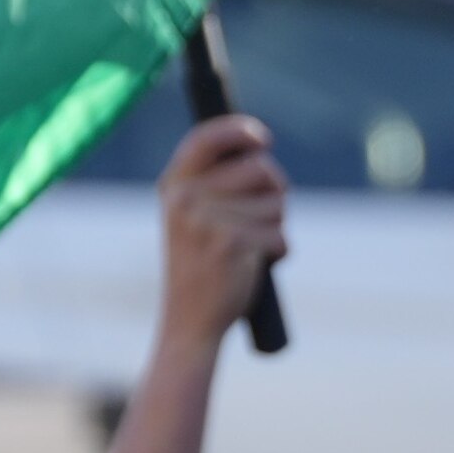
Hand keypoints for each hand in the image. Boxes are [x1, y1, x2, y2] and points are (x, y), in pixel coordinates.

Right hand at [154, 116, 288, 354]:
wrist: (188, 322)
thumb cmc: (199, 266)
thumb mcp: (191, 217)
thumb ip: (215, 182)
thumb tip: (259, 147)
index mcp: (173, 187)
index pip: (207, 138)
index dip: (239, 130)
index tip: (262, 140)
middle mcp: (185, 199)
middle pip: (259, 168)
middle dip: (274, 190)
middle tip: (261, 215)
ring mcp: (208, 221)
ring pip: (276, 204)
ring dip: (275, 225)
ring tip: (248, 248)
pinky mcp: (233, 244)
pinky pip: (280, 236)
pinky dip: (278, 252)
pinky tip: (253, 267)